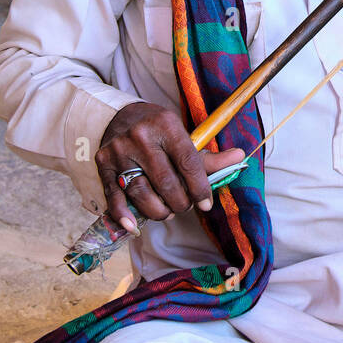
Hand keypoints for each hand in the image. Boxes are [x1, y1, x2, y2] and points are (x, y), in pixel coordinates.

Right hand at [96, 102, 243, 232]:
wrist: (120, 116)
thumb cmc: (158, 130)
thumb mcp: (183, 135)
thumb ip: (208, 156)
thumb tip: (240, 158)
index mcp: (166, 125)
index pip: (188, 163)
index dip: (200, 188)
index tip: (207, 204)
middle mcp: (141, 137)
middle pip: (166, 183)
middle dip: (180, 202)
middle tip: (184, 205)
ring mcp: (120, 151)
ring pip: (141, 193)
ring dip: (158, 211)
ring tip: (166, 211)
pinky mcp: (103, 164)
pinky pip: (114, 197)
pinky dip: (124, 215)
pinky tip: (134, 226)